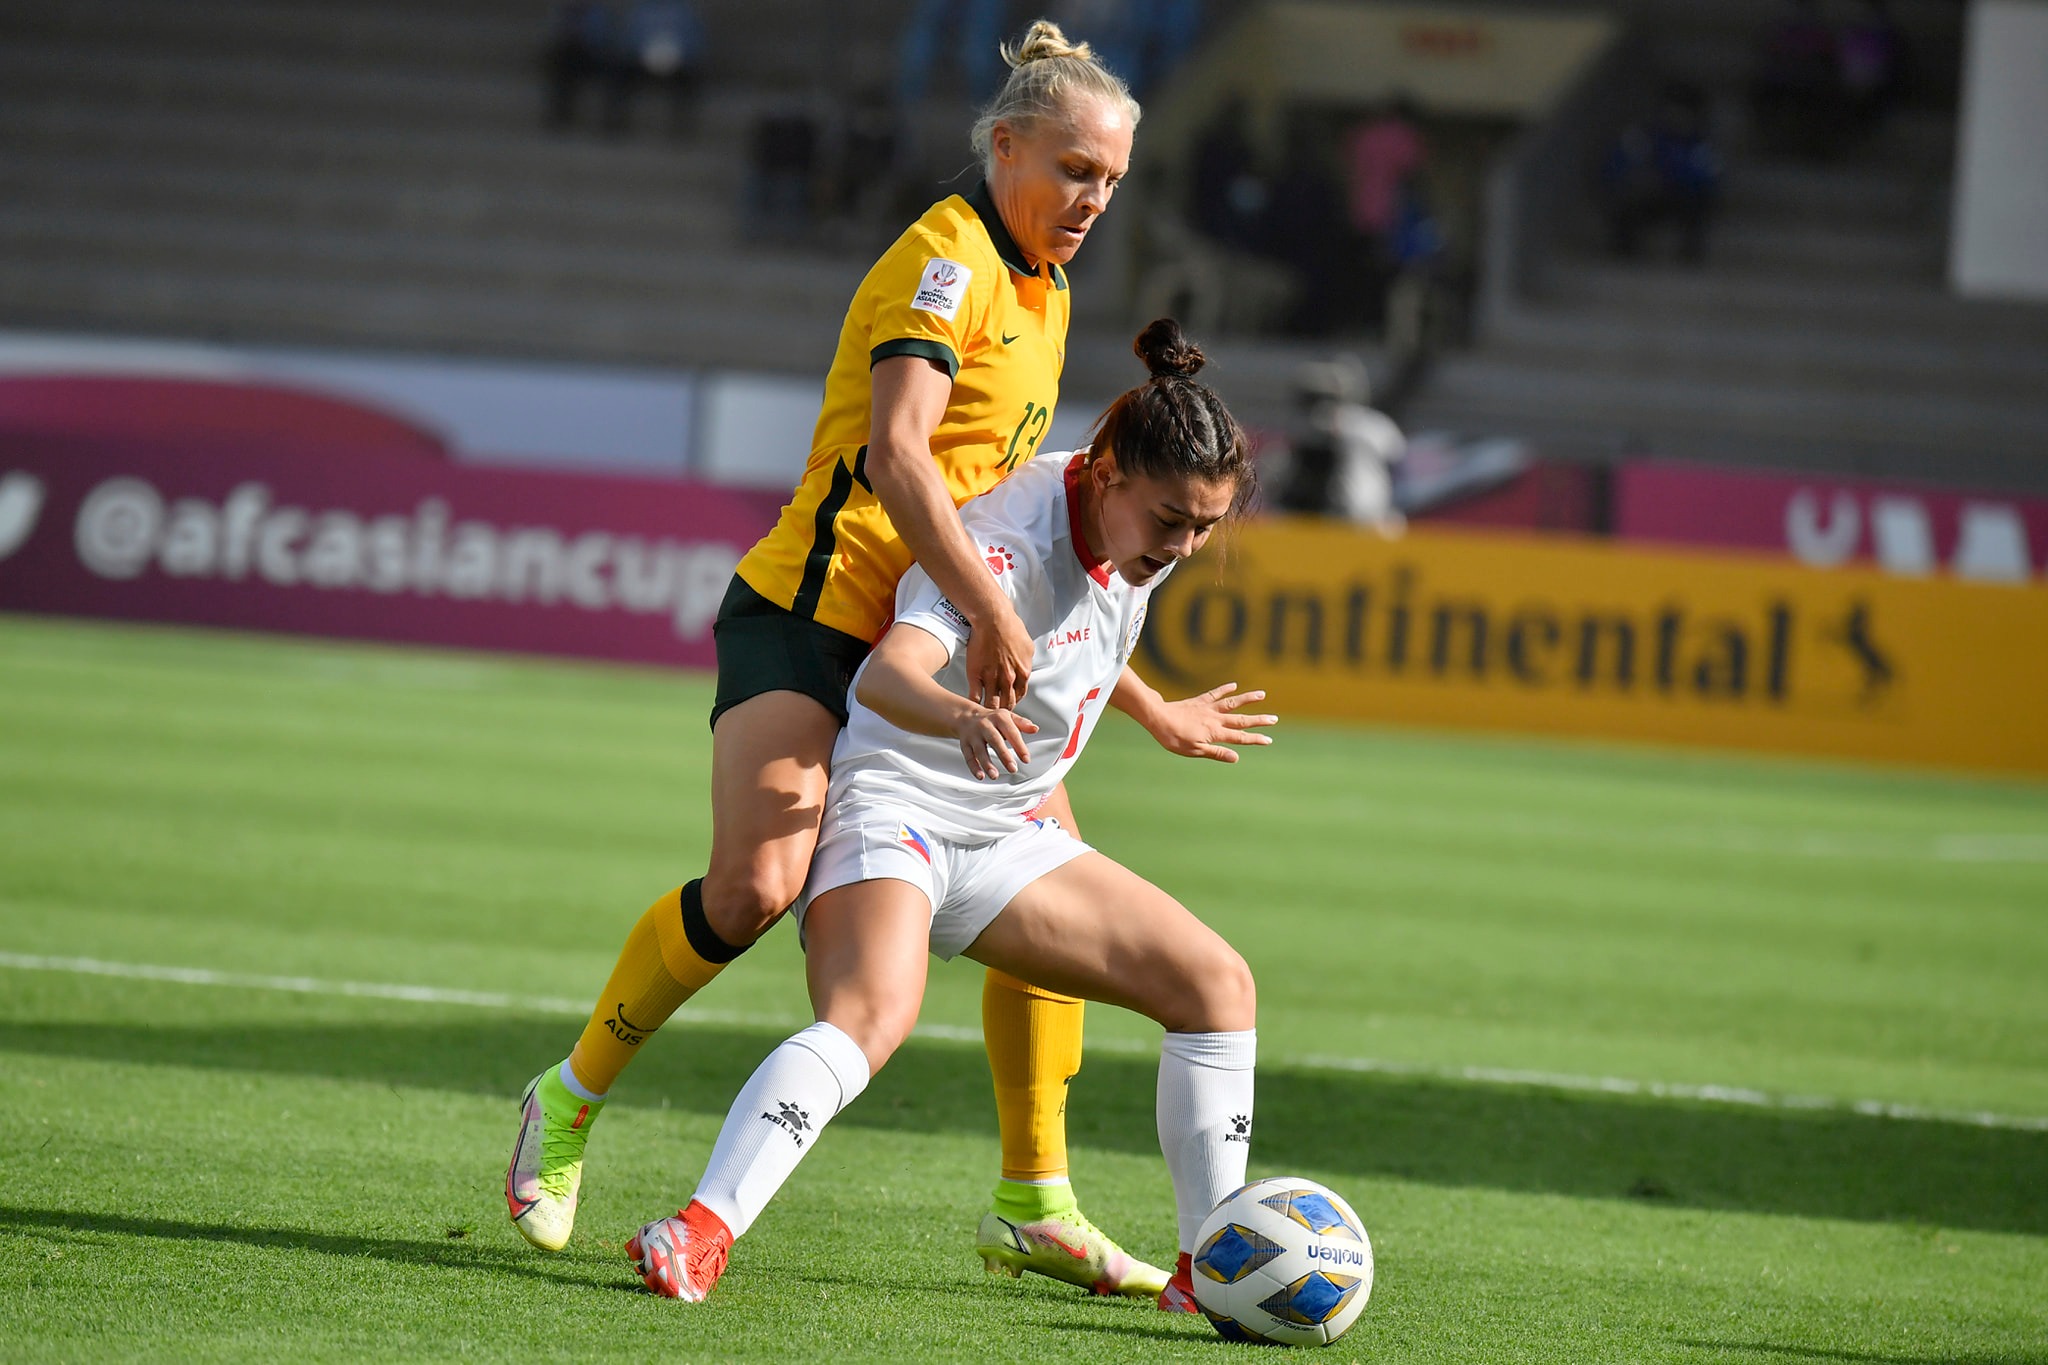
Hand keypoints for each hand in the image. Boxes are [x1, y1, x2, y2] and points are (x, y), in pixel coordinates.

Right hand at [956, 705, 1038, 780]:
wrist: (966, 716)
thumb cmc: (991, 719)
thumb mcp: (1008, 717)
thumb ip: (1022, 724)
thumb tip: (1035, 729)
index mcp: (999, 718)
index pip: (1011, 732)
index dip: (1019, 746)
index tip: (1026, 759)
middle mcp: (985, 725)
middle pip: (994, 740)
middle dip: (1004, 755)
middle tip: (1013, 768)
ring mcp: (973, 735)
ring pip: (979, 750)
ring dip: (987, 764)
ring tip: (994, 775)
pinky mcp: (965, 744)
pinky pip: (968, 756)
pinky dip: (974, 767)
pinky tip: (981, 776)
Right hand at [965, 598, 1034, 710]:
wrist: (993, 619)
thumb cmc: (1010, 627)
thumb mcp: (1027, 646)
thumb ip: (1026, 661)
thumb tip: (1025, 666)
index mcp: (1022, 672)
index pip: (1019, 695)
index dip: (1014, 702)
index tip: (1009, 704)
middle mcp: (1008, 679)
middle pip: (1007, 704)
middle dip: (1003, 712)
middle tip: (998, 715)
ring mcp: (991, 678)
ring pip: (991, 704)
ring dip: (989, 711)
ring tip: (985, 715)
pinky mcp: (976, 675)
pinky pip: (975, 696)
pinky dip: (974, 703)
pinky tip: (972, 706)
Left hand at [1145, 683, 1275, 762]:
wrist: (1158, 717)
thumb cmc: (1174, 738)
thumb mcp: (1195, 751)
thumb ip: (1216, 752)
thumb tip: (1236, 757)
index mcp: (1215, 733)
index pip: (1240, 737)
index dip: (1255, 739)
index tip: (1268, 740)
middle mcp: (1215, 719)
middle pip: (1241, 720)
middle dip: (1259, 720)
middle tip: (1274, 719)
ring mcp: (1208, 708)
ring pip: (1232, 702)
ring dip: (1248, 698)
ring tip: (1262, 694)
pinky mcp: (1199, 701)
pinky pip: (1215, 693)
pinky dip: (1225, 689)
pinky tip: (1235, 685)